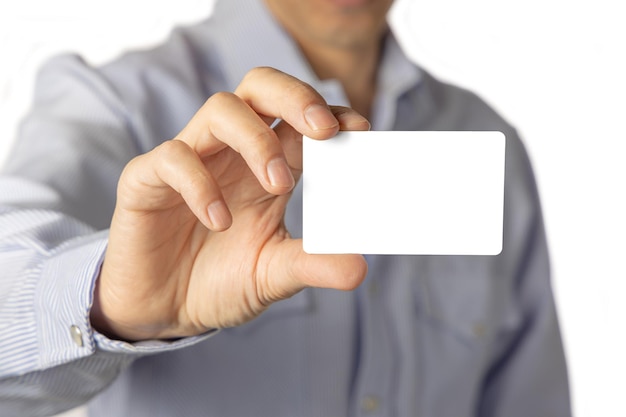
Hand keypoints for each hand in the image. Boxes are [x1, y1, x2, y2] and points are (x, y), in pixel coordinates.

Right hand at [91, 67, 369, 340]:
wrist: (163, 311)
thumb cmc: (219, 282)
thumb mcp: (273, 275)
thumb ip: (311, 265)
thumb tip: (359, 269)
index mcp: (266, 167)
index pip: (299, 119)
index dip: (329, 113)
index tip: (359, 128)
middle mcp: (231, 153)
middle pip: (260, 88)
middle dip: (295, 97)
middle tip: (324, 129)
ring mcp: (190, 161)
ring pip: (220, 108)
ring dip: (256, 139)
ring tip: (278, 185)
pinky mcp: (147, 179)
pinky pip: (173, 158)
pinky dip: (200, 183)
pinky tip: (220, 221)